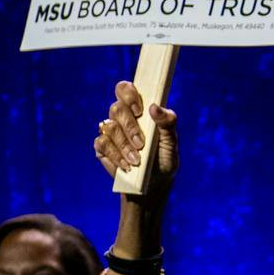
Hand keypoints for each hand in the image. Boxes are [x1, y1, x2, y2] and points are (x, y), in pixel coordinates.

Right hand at [94, 80, 177, 206]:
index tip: (139, 109)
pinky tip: (126, 165)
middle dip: (129, 126)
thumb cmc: (164, 160)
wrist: (153, 185)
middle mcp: (123, 118)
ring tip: (137, 159)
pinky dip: (115, 155)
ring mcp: (110, 132)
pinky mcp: (102, 147)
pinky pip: (102, 143)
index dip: (128, 94)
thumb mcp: (171, 143)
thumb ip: (167, 123)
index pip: (125, 89)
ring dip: (124, 144)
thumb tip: (154, 107)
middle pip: (116, 108)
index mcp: (139, 109)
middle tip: (141, 143)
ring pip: (109, 127)